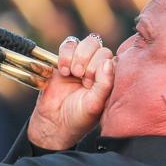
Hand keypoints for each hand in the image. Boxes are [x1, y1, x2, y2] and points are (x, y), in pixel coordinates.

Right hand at [28, 34, 114, 150]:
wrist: (54, 123)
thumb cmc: (79, 117)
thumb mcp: (95, 104)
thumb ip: (104, 84)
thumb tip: (108, 61)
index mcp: (108, 78)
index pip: (111, 58)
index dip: (100, 66)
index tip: (90, 84)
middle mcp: (96, 68)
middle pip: (99, 46)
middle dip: (89, 60)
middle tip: (81, 77)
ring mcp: (80, 62)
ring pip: (86, 42)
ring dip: (79, 55)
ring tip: (72, 73)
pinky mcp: (64, 60)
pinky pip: (69, 44)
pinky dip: (65, 54)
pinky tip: (63, 70)